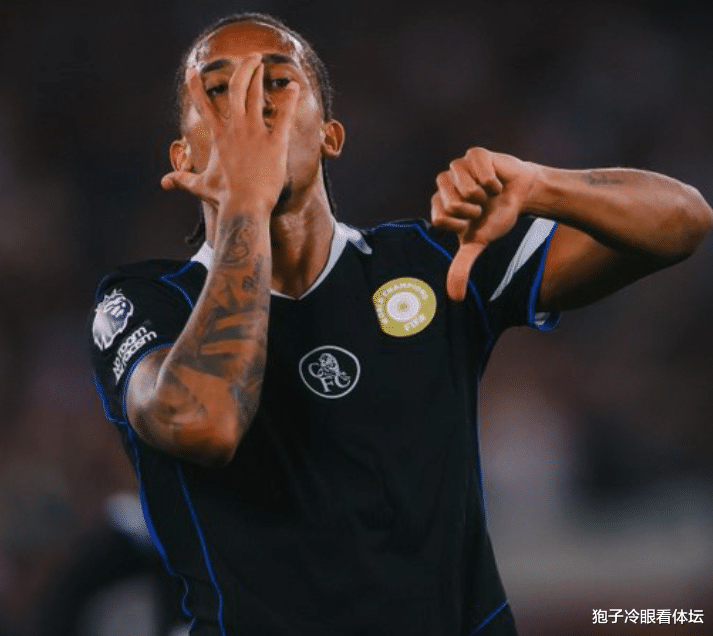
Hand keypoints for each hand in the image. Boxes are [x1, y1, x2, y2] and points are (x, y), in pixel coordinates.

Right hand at [161, 54, 299, 220]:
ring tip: (263, 64)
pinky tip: (294, 86)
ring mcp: (255, 133)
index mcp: (218, 136)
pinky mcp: (275, 142)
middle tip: (251, 57)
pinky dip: (289, 99)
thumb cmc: (223, 198)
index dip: (196, 85)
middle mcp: (235, 128)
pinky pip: (283, 115)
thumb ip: (183, 179)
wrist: (244, 206)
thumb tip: (165, 183)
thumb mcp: (199, 186)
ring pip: (256, 95)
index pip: (203, 104)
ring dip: (259, 76)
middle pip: (237, 88)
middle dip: (243, 69)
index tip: (192, 69)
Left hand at [431, 147, 537, 300]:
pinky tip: (497, 180)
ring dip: (484, 195)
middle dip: (475, 210)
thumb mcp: (478, 243)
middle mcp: (443, 184)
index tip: (473, 220)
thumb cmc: (496, 217)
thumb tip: (455, 299)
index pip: (440, 219)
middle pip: (451, 204)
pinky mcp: (474, 154)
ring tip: (489, 193)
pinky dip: (493, 181)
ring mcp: (457, 167)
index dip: (462, 223)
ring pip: (465, 188)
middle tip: (483, 205)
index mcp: (439, 204)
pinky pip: (480, 171)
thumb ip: (462, 267)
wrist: (522, 196)